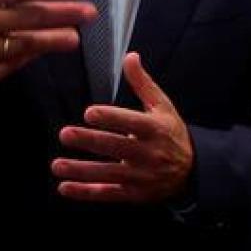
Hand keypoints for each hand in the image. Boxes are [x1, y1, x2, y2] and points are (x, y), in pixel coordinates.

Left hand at [52, 53, 194, 204]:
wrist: (193, 171)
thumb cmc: (172, 134)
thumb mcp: (163, 106)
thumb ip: (142, 83)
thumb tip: (130, 56)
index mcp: (156, 130)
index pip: (132, 123)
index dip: (111, 118)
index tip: (89, 113)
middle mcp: (149, 154)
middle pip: (116, 147)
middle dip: (89, 141)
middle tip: (66, 134)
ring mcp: (141, 177)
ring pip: (108, 173)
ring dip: (81, 170)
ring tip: (57, 165)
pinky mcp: (134, 194)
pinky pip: (107, 193)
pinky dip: (85, 192)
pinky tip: (65, 187)